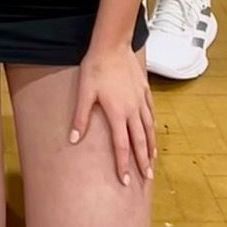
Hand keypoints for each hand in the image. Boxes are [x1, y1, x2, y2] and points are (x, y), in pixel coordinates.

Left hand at [70, 44, 154, 186]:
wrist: (112, 45)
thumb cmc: (95, 68)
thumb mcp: (84, 92)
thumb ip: (80, 117)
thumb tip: (73, 139)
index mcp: (118, 113)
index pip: (122, 146)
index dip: (124, 164)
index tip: (126, 181)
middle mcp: (133, 110)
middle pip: (140, 141)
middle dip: (143, 161)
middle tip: (147, 178)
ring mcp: (141, 100)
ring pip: (149, 128)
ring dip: (151, 146)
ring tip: (152, 160)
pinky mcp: (144, 90)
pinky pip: (151, 112)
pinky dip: (153, 125)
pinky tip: (153, 130)